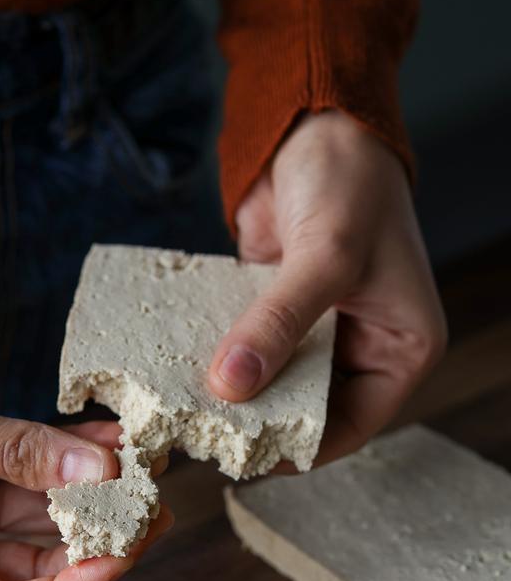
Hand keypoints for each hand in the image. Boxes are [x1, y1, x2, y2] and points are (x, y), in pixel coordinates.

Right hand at [0, 292, 170, 580]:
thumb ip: (16, 454)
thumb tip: (102, 473)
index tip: (120, 559)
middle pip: (33, 567)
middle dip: (95, 541)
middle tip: (151, 512)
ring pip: (43, 513)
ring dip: (93, 492)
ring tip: (146, 468)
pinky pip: (36, 466)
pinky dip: (72, 452)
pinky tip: (112, 436)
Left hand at [208, 110, 446, 463]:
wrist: (318, 123)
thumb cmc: (352, 183)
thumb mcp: (326, 258)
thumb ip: (279, 322)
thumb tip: (232, 384)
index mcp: (401, 348)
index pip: (350, 424)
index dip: (300, 447)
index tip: (244, 457)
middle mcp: (361, 344)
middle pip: (306, 407)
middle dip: (259, 420)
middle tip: (203, 434)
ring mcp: (317, 326)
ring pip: (273, 378)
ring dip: (234, 389)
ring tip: (184, 407)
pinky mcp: (277, 305)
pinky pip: (247, 343)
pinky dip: (220, 352)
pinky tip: (180, 364)